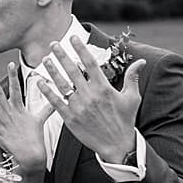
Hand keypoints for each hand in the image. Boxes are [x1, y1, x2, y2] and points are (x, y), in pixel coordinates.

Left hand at [0, 62, 52, 173]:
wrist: (31, 153)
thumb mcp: (40, 120)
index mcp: (18, 107)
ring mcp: (0, 121)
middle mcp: (8, 112)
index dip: (12, 75)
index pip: (15, 87)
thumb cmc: (35, 137)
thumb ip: (46, 108)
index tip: (10, 64)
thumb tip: (56, 101)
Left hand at [37, 36, 146, 162]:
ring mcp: (78, 107)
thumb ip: (132, 77)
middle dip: (62, 55)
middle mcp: (89, 95)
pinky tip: (40, 82)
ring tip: (45, 59)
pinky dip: (47, 91)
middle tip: (53, 44)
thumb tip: (141, 61)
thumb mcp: (132, 98)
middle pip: (72, 70)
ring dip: (52, 70)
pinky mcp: (70, 118)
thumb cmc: (125, 120)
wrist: (117, 145)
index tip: (73, 38)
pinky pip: (56, 102)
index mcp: (103, 88)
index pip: (90, 63)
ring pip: (62, 84)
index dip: (81, 49)